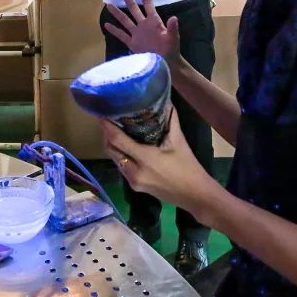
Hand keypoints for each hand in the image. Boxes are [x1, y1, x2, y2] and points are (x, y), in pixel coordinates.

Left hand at [101, 107, 220, 214]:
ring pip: (115, 159)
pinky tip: (124, 145)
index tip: (102, 113)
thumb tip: (165, 101)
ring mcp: (132, 181)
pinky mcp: (134, 186)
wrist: (195, 195)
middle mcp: (134, 171)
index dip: (107, 126)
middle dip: (106, 134)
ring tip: (114, 129)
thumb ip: (171, 120)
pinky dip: (120, 154)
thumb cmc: (188, 167)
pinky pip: (121, 167)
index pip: (118, 140)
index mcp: (145, 158)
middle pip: (111, 150)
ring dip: (112, 145)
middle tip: (109, 118)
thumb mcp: (179, 141)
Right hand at [103, 0, 180, 61]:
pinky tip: (106, 25)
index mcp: (153, 21)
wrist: (165, 64)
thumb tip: (174, 18)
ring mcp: (137, 33)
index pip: (147, 3)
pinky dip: (114, 30)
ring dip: (117, 12)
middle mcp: (143, 25)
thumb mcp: (172, 38)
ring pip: (125, 20)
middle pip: (133, 8)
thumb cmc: (171, 50)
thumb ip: (172, 28)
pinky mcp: (132, 43)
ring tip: (108, 4)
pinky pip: (122, 35)